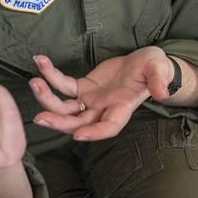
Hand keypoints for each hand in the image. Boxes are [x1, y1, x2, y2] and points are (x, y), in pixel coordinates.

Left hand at [31, 46, 173, 140]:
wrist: (145, 63)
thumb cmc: (155, 68)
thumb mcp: (159, 70)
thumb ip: (159, 81)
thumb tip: (162, 92)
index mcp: (122, 108)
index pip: (109, 127)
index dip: (94, 133)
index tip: (79, 135)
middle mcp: (103, 109)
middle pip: (77, 123)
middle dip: (58, 121)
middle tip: (40, 118)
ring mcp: (90, 101)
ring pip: (64, 107)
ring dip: (47, 99)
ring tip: (35, 82)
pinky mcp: (82, 88)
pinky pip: (62, 85)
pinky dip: (50, 75)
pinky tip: (40, 62)